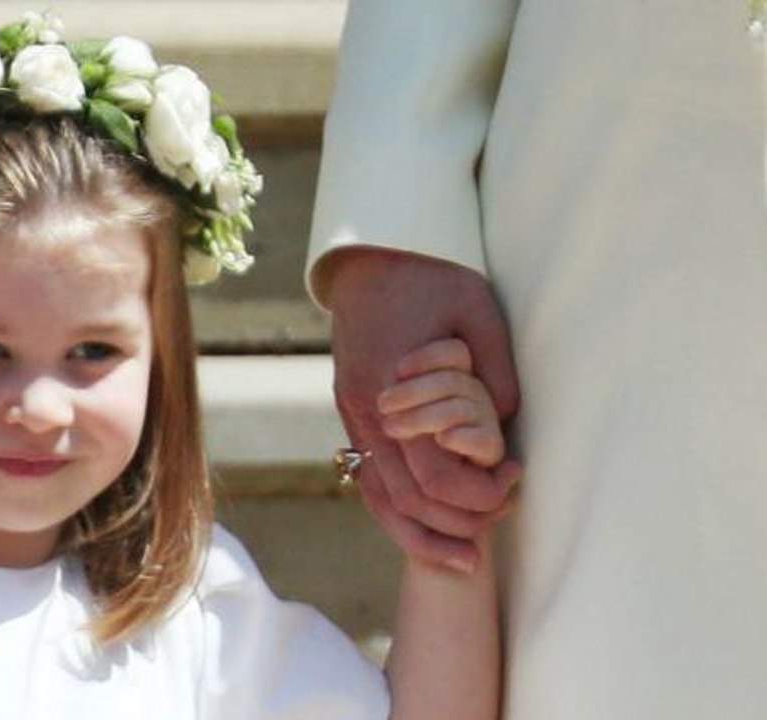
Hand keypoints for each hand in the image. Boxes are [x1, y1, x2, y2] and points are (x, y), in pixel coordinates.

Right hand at [324, 247, 519, 571]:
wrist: (369, 259)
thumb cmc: (430, 277)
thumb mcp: (477, 312)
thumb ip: (495, 371)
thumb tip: (504, 426)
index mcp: (392, 389)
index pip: (431, 474)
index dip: (477, 494)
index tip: (515, 481)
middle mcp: (365, 412)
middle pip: (405, 499)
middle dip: (457, 523)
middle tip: (505, 516)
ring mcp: (352, 416)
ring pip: (380, 499)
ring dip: (421, 535)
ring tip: (466, 562)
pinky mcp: (352, 415)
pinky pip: (369, 478)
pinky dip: (396, 513)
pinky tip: (425, 530)